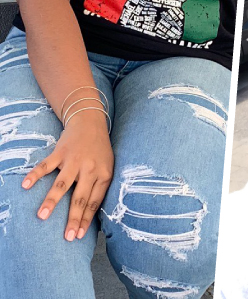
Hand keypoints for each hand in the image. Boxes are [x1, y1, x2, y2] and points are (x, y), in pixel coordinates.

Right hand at [21, 110, 113, 240]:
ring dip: (52, 200)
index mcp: (104, 175)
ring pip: (63, 183)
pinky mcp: (61, 152)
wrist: (91, 123)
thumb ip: (99, 188)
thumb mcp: (107, 168)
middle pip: (81, 197)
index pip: (94, 202)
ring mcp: (74, 160)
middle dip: (73, 218)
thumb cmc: (99, 151)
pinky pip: (46, 165)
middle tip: (67, 236)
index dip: (86, 219)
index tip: (78, 236)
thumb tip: (90, 214)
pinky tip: (26, 185)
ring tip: (42, 216)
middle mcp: (90, 169)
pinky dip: (35, 175)